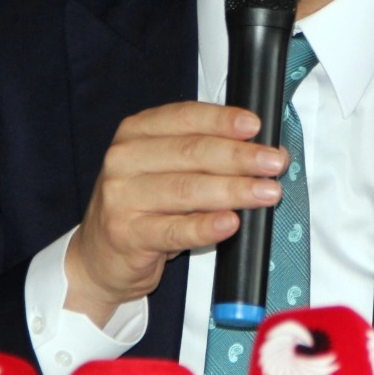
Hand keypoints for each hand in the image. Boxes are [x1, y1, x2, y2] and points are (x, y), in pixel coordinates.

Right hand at [65, 101, 287, 325]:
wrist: (99, 257)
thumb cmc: (143, 207)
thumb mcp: (164, 169)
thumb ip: (202, 153)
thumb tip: (258, 147)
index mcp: (136, 132)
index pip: (185, 117)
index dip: (223, 120)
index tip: (255, 126)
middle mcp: (124, 159)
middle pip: (191, 152)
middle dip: (239, 157)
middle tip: (274, 162)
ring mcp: (122, 197)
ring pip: (187, 189)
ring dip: (234, 190)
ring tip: (266, 193)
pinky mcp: (127, 234)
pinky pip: (174, 230)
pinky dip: (206, 226)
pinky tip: (230, 222)